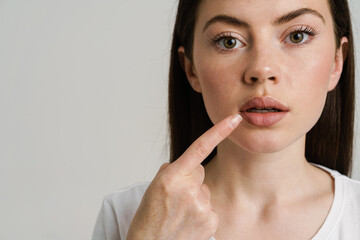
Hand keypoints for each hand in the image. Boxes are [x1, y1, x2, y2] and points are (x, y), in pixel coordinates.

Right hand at [126, 114, 241, 239]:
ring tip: (179, 213)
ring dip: (195, 198)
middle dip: (190, 180)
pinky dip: (201, 213)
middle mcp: (190, 189)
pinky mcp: (210, 221)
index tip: (235, 119)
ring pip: (204, 190)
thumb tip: (188, 166)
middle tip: (174, 198)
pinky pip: (210, 207)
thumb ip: (173, 171)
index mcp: (173, 176)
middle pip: (199, 172)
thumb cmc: (149, 216)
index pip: (200, 147)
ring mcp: (202, 206)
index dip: (219, 131)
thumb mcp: (154, 186)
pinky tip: (188, 222)